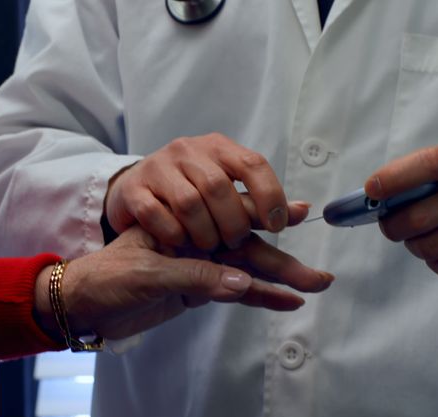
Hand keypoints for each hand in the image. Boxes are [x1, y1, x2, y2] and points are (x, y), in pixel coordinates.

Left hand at [34, 226, 333, 340]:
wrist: (81, 302)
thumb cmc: (105, 276)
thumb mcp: (146, 273)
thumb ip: (193, 277)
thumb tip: (239, 284)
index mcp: (184, 222)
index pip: (231, 213)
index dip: (266, 214)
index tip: (298, 213)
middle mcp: (197, 239)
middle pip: (249, 246)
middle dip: (285, 259)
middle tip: (322, 270)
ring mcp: (198, 265)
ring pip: (248, 271)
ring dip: (281, 280)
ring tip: (318, 285)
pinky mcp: (195, 291)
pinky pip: (234, 293)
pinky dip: (260, 298)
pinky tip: (287, 303)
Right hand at [105, 133, 310, 249]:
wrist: (134, 192)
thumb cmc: (188, 194)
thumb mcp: (227, 192)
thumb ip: (259, 203)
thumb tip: (303, 210)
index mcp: (217, 148)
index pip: (252, 163)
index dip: (270, 195)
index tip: (277, 226)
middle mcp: (187, 151)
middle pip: (219, 187)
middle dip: (233, 223)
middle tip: (235, 243)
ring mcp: (157, 168)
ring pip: (189, 203)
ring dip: (204, 233)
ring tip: (208, 248)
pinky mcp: (134, 190)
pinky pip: (157, 214)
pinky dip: (173, 234)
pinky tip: (179, 243)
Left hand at [366, 140, 437, 280]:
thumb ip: (434, 170)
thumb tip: (381, 193)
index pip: (430, 164)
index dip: (395, 178)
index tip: (371, 189)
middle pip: (417, 218)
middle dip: (392, 226)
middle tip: (391, 224)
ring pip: (429, 247)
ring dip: (413, 246)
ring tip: (420, 237)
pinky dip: (435, 263)